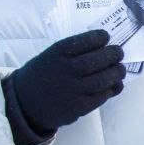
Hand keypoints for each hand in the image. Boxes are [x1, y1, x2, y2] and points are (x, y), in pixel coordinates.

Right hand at [4, 30, 125, 139]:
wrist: (24, 104)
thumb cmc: (41, 76)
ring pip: (103, 79)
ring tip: (119, 69)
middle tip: (118, 52)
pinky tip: (113, 85)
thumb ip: (71, 52)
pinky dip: (111, 89)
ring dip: (116, 73)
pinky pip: (101, 97)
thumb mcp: (49, 57)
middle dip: (113, 54)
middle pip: (97, 61)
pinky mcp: (77, 108)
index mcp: (56, 54)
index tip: (106, 36)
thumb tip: (102, 47)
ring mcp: (72, 90)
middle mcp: (64, 71)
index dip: (99, 38)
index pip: (83, 42)